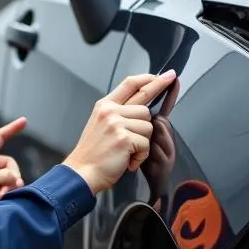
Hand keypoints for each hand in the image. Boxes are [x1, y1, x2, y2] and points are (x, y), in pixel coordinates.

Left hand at [0, 117, 26, 227]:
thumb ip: (1, 177)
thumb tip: (16, 178)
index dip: (11, 129)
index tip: (23, 121)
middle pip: (11, 164)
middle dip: (11, 177)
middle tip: (6, 189)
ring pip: (12, 177)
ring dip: (10, 187)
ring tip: (1, 197)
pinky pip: (10, 187)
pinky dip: (9, 193)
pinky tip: (1, 200)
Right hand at [63, 71, 176, 194]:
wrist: (82, 172)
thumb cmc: (93, 153)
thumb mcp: (101, 124)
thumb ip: (119, 113)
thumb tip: (142, 109)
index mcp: (105, 105)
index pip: (131, 84)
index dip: (151, 79)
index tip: (166, 76)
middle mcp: (110, 111)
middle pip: (145, 108)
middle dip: (146, 126)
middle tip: (138, 137)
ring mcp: (116, 123)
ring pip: (148, 127)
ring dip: (142, 143)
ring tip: (127, 152)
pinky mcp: (124, 138)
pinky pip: (146, 144)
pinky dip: (140, 156)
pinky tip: (128, 161)